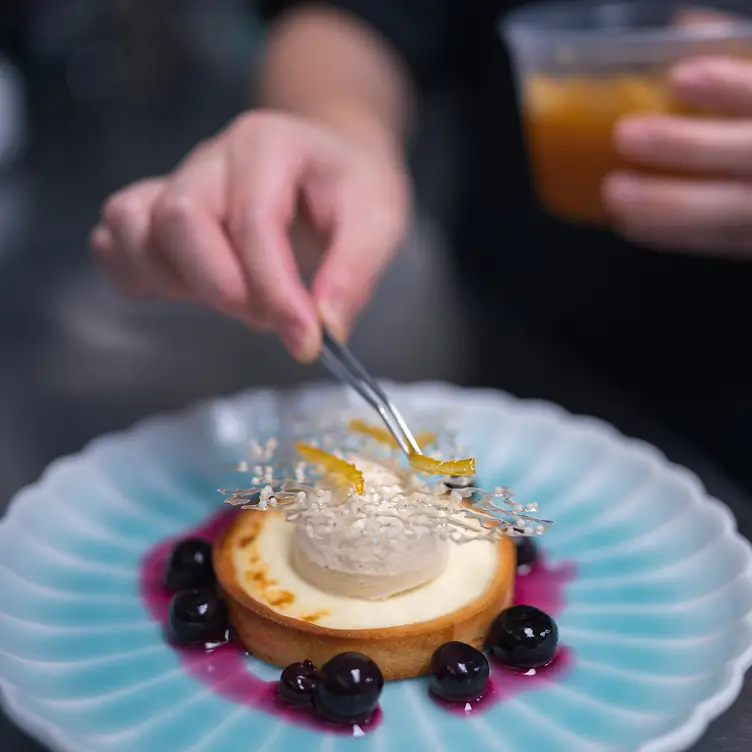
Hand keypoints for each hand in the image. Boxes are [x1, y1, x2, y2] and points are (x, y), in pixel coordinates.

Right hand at [90, 110, 409, 360]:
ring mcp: (176, 179)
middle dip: (223, 286)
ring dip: (176, 282)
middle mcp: (213, 157)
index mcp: (268, 144)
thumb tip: (325, 329)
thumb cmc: (351, 188)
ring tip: (231, 300)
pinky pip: (115, 238)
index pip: (255, 222)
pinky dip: (137, 273)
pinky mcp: (157, 208)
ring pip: (133, 225)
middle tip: (268, 317)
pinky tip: (185, 290)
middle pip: (179, 218)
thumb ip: (355, 272)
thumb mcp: (379, 219)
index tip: (305, 341)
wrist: (327, 161)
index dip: (276, 292)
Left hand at [603, 56, 751, 255]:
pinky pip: (718, 244)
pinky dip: (674, 236)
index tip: (680, 77)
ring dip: (666, 206)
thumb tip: (682, 27)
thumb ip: (740, 54)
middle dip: (686, 145)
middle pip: (749, 153)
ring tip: (615, 192)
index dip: (729, 86)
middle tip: (626, 135)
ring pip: (730, 213)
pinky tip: (632, 224)